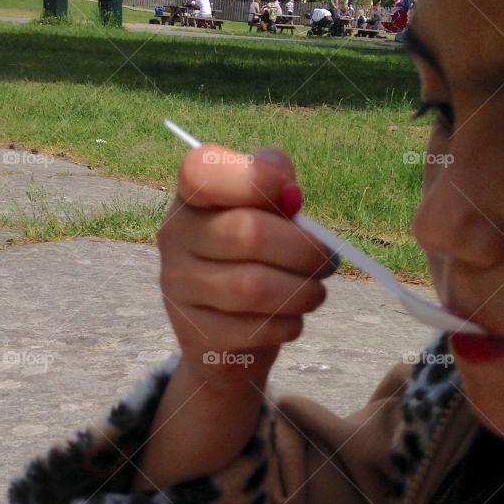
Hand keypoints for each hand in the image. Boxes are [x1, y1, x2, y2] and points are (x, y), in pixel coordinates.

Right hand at [156, 145, 334, 390]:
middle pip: (246, 232)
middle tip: (328, 260)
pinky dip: (288, 324)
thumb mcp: (264, 215)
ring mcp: (178, 287)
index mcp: (191, 196)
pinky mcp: (194, 333)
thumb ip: (275, 190)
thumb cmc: (252, 259)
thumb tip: (290, 192)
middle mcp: (175, 236)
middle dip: (303, 250)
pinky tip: (292, 319)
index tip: (294, 197)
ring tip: (316, 293)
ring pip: (253, 287)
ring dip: (301, 291)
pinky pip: (254, 328)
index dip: (254, 177)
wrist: (224, 333)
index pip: (203, 170)